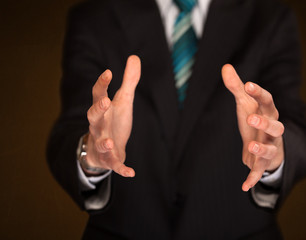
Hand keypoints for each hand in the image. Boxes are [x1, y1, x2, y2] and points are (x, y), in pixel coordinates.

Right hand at [85, 55, 140, 176]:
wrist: (104, 150)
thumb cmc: (113, 122)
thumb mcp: (123, 101)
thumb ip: (129, 81)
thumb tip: (134, 56)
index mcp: (102, 111)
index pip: (98, 95)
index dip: (102, 84)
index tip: (109, 72)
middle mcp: (99, 127)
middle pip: (94, 117)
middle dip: (98, 109)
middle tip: (104, 101)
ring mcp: (103, 144)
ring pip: (101, 143)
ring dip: (105, 142)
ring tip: (110, 142)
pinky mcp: (111, 160)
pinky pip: (115, 165)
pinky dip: (122, 169)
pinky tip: (131, 173)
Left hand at [222, 64, 283, 191]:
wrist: (263, 146)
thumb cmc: (255, 120)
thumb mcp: (245, 104)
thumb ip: (236, 87)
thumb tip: (225, 66)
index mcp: (268, 113)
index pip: (267, 101)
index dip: (259, 93)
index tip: (247, 84)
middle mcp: (272, 130)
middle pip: (275, 126)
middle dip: (264, 122)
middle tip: (250, 116)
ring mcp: (269, 147)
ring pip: (270, 148)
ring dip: (261, 148)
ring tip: (251, 146)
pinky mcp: (262, 163)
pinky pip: (259, 171)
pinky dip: (252, 178)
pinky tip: (243, 186)